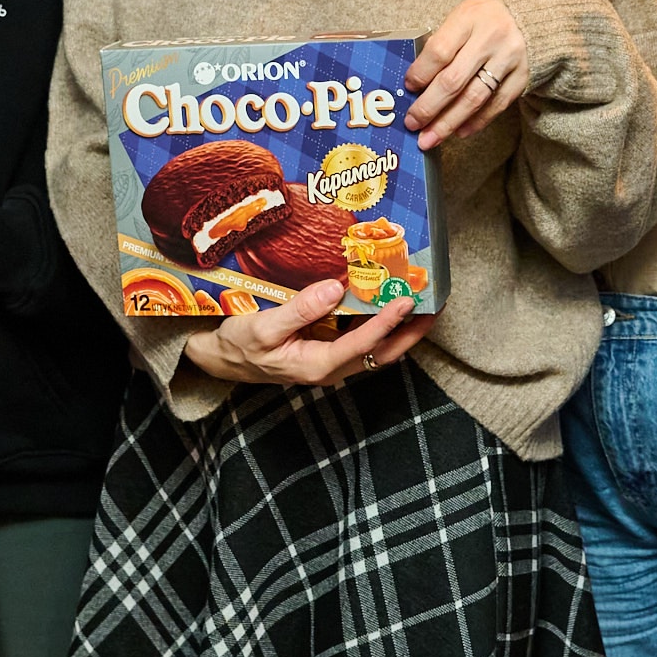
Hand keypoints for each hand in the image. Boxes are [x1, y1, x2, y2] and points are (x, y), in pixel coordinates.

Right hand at [180, 279, 434, 387]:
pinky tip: (386, 301)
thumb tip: (334, 289)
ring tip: (423, 301)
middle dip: (411, 332)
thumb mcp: (263, 327)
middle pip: (383, 353)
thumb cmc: (239, 345)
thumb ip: (300, 310)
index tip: (407, 300)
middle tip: (435, 305)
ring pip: (377, 349)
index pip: (362, 343)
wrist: (221, 360)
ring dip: (402, 328)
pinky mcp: (327, 351)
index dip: (387, 321)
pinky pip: (362, 340)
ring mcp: (331, 361)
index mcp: (317, 365)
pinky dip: (381, 323)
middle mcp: (331, 367)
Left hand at [403, 0, 528, 149]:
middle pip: (454, 81)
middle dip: (429, 107)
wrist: (527, 13)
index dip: (420, 74)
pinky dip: (477, 121)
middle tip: (412, 124)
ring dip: (449, 122)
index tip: (408, 88)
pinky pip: (497, 105)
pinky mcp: (522, 76)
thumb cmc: (483, 17)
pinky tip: (459, 132)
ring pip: (474, 98)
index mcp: (469, 19)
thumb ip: (442, 44)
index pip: (439, 52)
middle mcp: (490, 39)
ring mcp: (509, 59)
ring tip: (430, 138)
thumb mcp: (460, 17)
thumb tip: (417, 84)